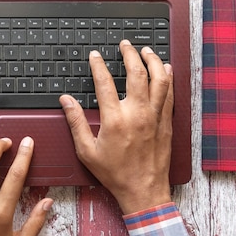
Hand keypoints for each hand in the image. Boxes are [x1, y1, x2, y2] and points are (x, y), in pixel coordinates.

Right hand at [60, 40, 173, 213]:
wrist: (143, 190)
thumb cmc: (115, 174)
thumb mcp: (87, 151)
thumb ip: (76, 122)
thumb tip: (66, 101)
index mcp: (115, 120)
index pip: (105, 83)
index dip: (99, 65)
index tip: (95, 56)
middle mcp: (137, 114)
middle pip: (137, 73)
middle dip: (130, 54)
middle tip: (125, 45)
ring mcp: (155, 117)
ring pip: (159, 79)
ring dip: (153, 61)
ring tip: (146, 50)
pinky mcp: (166, 122)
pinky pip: (170, 94)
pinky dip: (168, 78)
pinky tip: (165, 69)